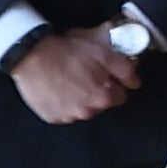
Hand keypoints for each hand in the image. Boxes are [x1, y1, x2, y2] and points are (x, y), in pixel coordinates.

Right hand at [6, 26, 143, 125]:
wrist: (31, 55)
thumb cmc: (66, 50)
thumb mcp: (102, 51)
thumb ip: (124, 69)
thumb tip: (135, 81)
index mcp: (104, 97)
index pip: (120, 96)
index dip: (114, 83)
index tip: (104, 75)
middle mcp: (87, 112)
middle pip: (101, 104)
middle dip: (96, 91)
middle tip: (84, 74)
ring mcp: (68, 116)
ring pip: (82, 109)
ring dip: (79, 97)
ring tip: (68, 79)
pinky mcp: (51, 116)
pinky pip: (63, 112)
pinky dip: (62, 102)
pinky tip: (57, 87)